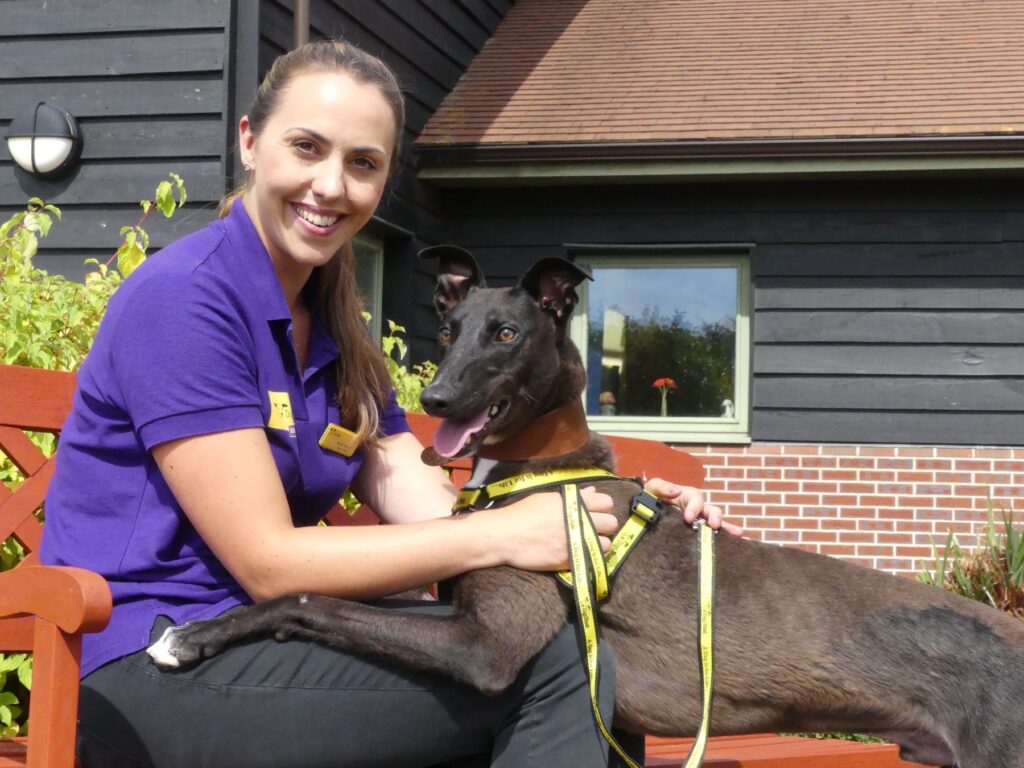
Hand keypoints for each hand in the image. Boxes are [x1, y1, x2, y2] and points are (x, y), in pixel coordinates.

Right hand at [481, 487, 617, 571]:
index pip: (606, 502)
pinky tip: (577, 553)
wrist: (504, 536)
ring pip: (606, 544)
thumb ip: (573, 496)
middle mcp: (579, 521)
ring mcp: (576, 541)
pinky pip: (592, 559)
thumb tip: (592, 492)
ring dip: (598, 543)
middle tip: (592, 528)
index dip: (602, 507)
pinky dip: (588, 556)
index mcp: (573, 502)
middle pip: (611, 523)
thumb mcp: (546, 498)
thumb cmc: (522, 513)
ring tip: (586, 543)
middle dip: (604, 525)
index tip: (594, 512)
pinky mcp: (570, 559)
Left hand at [643, 478, 743, 536]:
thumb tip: (677, 491)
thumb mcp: (654, 487)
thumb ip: (663, 486)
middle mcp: (699, 508)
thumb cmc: (652, 497)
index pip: (696, 500)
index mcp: (689, 496)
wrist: (646, 513)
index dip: (693, 508)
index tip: (687, 518)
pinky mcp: (699, 534)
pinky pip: (715, 536)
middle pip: (712, 510)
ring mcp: (701, 522)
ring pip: (717, 523)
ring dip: (727, 528)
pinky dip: (727, 540)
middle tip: (714, 525)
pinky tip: (738, 546)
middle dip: (714, 517)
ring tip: (738, 534)